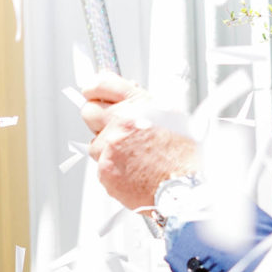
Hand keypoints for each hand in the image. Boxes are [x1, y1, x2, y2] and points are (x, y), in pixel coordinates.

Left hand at [78, 76, 199, 214]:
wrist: (182, 187)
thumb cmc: (181, 156)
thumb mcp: (170, 116)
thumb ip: (143, 104)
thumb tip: (124, 98)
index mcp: (139, 104)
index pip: (103, 85)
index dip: (94, 88)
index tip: (90, 92)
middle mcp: (123, 121)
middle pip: (89, 110)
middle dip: (96, 117)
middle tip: (109, 127)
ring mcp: (111, 145)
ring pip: (93, 142)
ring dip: (105, 148)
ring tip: (130, 156)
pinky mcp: (105, 167)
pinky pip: (99, 164)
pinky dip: (111, 168)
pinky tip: (130, 169)